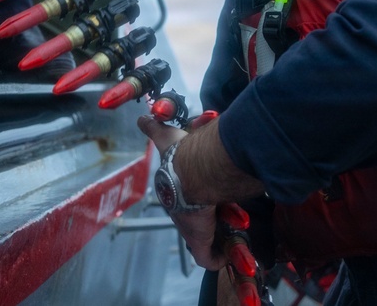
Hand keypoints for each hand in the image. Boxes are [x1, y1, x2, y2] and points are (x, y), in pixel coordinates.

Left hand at [137, 115, 227, 269]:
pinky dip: (217, 257)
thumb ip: (154, 128)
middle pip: (196, 218)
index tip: (203, 196)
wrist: (192, 171)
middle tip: (228, 209)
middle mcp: (182, 210)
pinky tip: (228, 254)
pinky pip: (209, 257)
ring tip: (234, 226)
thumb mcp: (167, 136)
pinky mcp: (200, 241)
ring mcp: (191, 228)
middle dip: (211, 216)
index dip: (192, 198)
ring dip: (220, 234)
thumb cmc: (182, 155)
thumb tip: (141, 118)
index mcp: (176, 190)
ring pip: (206, 237)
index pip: (183, 198)